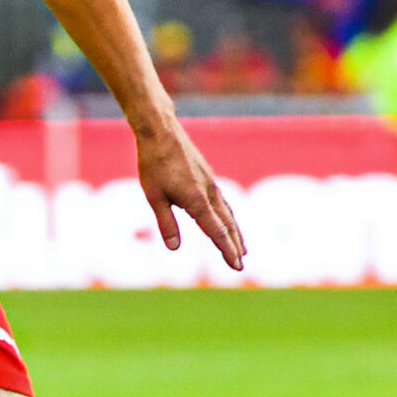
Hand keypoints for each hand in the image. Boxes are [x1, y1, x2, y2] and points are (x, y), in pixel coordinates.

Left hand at [137, 115, 244, 269]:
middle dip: (235, 245)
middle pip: (227, 225)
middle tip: (241, 265)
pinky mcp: (207, 176)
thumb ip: (166, 223)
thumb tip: (175, 248)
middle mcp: (209, 193)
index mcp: (197, 200)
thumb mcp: (154, 196)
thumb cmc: (153, 163)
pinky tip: (227, 219)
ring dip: (235, 232)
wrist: (161, 131)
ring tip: (242, 247)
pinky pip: (222, 202)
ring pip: (228, 213)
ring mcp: (211, 183)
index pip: (217, 232)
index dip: (226, 250)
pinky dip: (229, 216)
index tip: (236, 266)